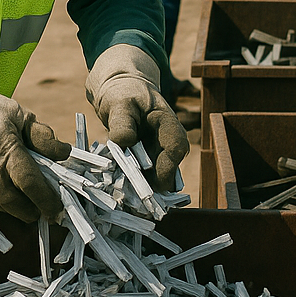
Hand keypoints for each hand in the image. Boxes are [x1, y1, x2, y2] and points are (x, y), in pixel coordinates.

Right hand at [0, 58, 68, 221]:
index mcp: (5, 151)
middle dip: (31, 211)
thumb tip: (65, 153)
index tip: (57, 210)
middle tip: (43, 211)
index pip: (30, 184)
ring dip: (13, 209)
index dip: (46, 200)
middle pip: (13, 203)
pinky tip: (3, 199)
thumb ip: (42, 137)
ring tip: (25, 204)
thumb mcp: (20, 115)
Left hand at [86, 44, 188, 190]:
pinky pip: (143, 177)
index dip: (167, 168)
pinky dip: (133, 186)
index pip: (177, 147)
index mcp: (167, 123)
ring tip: (125, 203)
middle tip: (136, 205)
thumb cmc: (122, 93)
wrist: (120, 91)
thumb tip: (123, 142)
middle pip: (169, 168)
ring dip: (142, 190)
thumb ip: (122, 121)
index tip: (154, 185)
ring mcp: (157, 151)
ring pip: (157, 177)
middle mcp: (166, 141)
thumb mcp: (120, 103)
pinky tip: (118, 194)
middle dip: (154, 187)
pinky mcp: (145, 161)